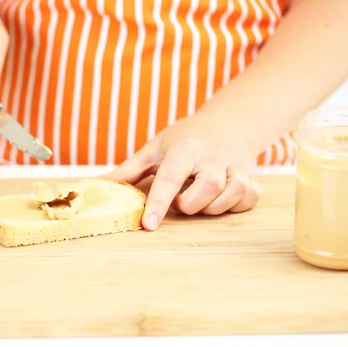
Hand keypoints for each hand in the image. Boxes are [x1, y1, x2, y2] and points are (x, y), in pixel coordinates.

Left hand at [104, 113, 261, 230]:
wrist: (228, 121)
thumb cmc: (185, 138)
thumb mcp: (156, 148)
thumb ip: (129, 169)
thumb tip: (97, 185)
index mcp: (184, 148)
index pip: (170, 177)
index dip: (158, 203)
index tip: (148, 225)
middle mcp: (212, 156)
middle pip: (208, 187)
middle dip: (191, 204)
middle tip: (182, 202)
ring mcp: (235, 165)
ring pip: (232, 193)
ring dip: (214, 207)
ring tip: (200, 202)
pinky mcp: (250, 175)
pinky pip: (250, 197)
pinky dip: (237, 205)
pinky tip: (224, 201)